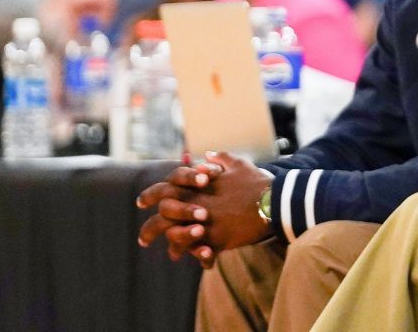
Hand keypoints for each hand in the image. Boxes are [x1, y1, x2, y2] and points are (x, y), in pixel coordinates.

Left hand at [138, 151, 271, 262]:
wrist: (275, 201)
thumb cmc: (257, 182)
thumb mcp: (238, 164)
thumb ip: (219, 158)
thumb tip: (205, 155)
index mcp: (197, 187)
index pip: (164, 189)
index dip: (150, 195)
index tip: (141, 202)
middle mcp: (196, 205)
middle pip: (162, 218)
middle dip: (150, 230)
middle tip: (144, 239)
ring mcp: (205, 224)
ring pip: (176, 238)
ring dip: (173, 246)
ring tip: (173, 255)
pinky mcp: (218, 240)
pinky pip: (203, 252)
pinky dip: (203, 257)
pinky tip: (204, 262)